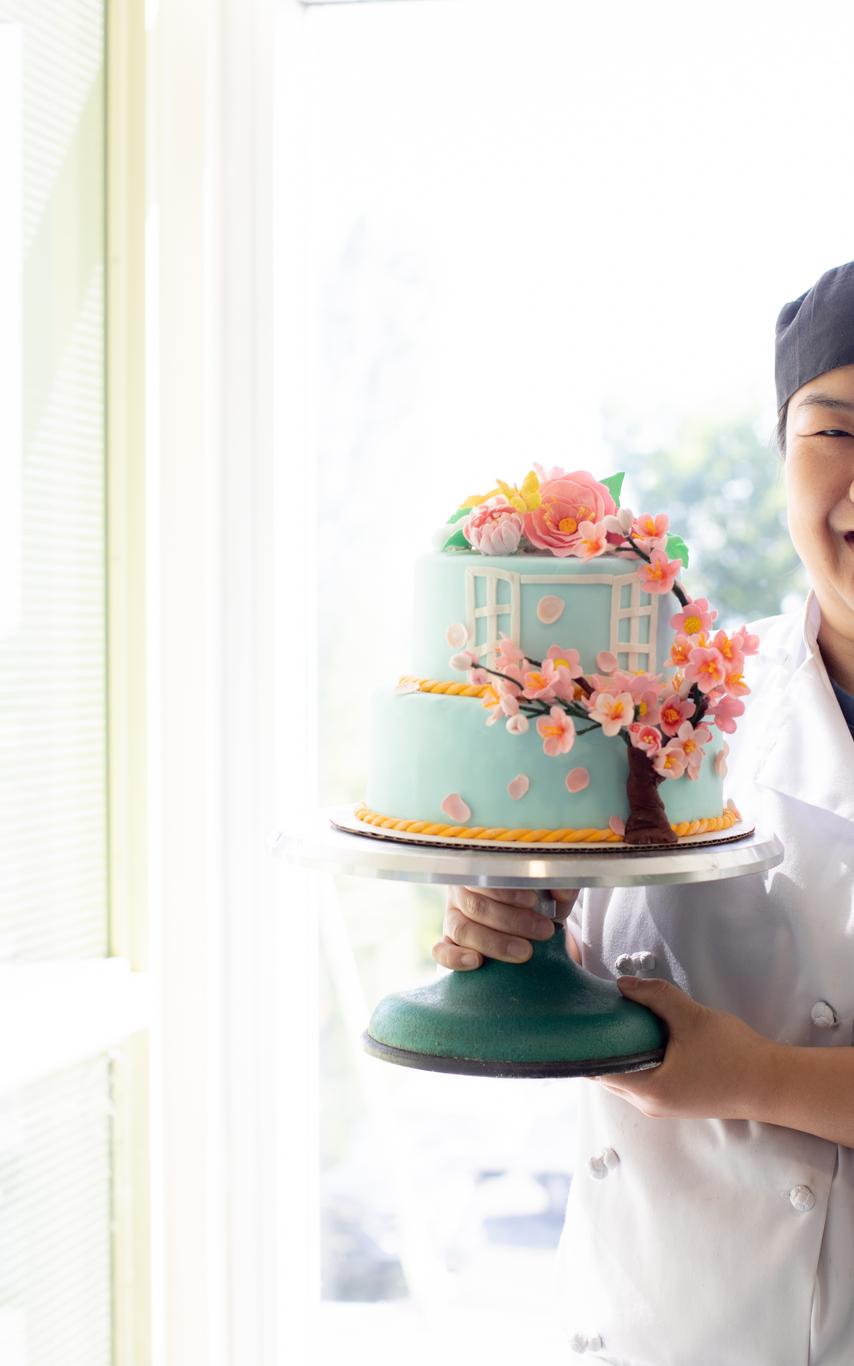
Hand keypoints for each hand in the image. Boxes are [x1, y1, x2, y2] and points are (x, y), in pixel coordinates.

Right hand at [433, 886, 579, 970]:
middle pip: (476, 906)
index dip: (507, 891)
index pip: (485, 876)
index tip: (534, 902)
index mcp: (481, 869)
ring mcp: (452, 918)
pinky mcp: (449, 944)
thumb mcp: (552, 888)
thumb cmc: (539, 900)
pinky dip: (454, 958)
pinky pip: (441, 951)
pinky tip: (477, 962)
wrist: (531, 924)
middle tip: (544, 932)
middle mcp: (461, 892)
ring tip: (525, 952)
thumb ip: (559, 883)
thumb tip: (562, 891)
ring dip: (494, 942)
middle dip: (512, 921)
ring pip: (462, 929)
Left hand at [591, 976, 775, 1120]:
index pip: (597, 1070)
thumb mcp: (691, 1018)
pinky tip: (644, 1035)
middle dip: (601, 1045)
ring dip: (621, 1052)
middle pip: (609, 1074)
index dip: (585, 1045)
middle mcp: (649, 1105)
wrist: (772, 1083)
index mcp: (648, 1091)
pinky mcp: (676, 1100)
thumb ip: (655, 996)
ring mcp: (663, 1106)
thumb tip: (622, 984)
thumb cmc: (733, 1055)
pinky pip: (644, 1079)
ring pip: (627, 1076)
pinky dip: (638, 1058)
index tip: (579, 1020)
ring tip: (619, 1019)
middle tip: (596, 1013)